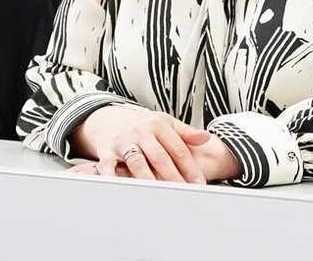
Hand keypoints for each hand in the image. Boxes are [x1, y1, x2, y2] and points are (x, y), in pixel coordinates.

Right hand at [71, 105, 212, 183]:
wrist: (109, 119)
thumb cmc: (142, 124)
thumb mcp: (165, 122)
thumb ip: (186, 132)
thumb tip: (206, 138)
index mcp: (159, 125)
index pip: (178, 149)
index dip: (190, 167)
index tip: (198, 183)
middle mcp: (141, 133)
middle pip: (160, 157)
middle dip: (173, 177)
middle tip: (183, 192)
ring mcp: (123, 142)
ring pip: (138, 163)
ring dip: (149, 179)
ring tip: (159, 194)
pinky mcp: (106, 152)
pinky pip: (109, 167)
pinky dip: (114, 178)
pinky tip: (124, 190)